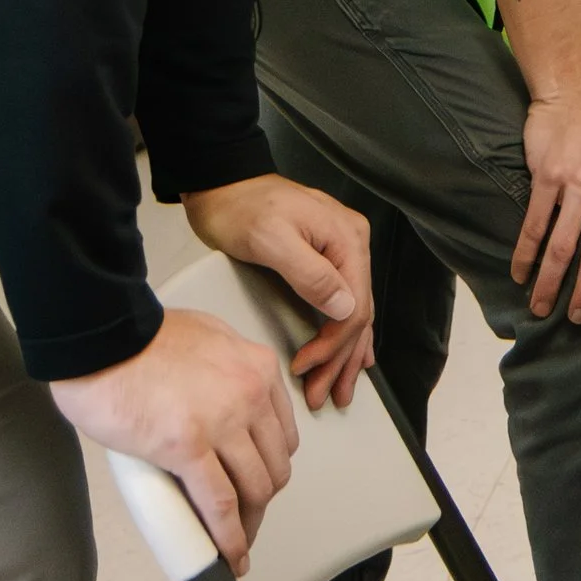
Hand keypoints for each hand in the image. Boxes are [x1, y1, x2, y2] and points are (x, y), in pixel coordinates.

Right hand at [50, 305, 300, 573]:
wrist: (101, 339)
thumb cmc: (140, 338)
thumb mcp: (207, 337)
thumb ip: (224, 369)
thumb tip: (220, 401)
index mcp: (257, 368)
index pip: (281, 433)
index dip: (271, 467)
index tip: (259, 485)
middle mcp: (250, 394)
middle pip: (273, 464)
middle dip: (261, 500)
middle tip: (245, 520)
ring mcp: (222, 421)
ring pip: (254, 488)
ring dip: (248, 524)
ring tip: (234, 543)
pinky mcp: (188, 447)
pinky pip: (220, 504)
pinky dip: (229, 537)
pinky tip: (228, 555)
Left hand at [184, 174, 374, 409]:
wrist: (222, 184)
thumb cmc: (241, 209)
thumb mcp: (273, 241)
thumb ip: (311, 275)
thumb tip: (345, 309)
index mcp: (347, 239)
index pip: (354, 306)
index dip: (332, 345)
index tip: (305, 369)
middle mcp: (352, 245)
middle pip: (357, 314)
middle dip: (339, 359)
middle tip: (322, 395)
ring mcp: (341, 251)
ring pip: (354, 313)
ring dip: (344, 354)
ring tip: (335, 389)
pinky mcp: (325, 258)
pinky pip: (343, 301)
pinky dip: (344, 333)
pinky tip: (351, 355)